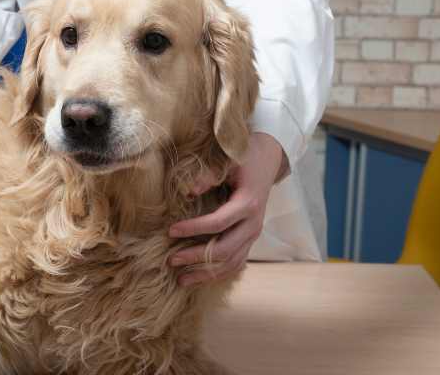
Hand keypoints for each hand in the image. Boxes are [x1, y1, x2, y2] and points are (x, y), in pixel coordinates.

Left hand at [168, 132, 285, 285]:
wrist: (268, 160)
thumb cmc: (245, 158)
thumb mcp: (228, 161)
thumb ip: (208, 176)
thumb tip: (186, 191)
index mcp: (248, 203)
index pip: (218, 223)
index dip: (193, 228)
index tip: (171, 231)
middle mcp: (253, 224)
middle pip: (225, 249)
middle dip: (196, 257)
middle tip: (171, 260)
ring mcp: (254, 234)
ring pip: (232, 262)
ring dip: (206, 273)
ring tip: (181, 280)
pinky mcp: (251, 239)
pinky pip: (237, 262)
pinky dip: (219, 273)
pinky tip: (200, 278)